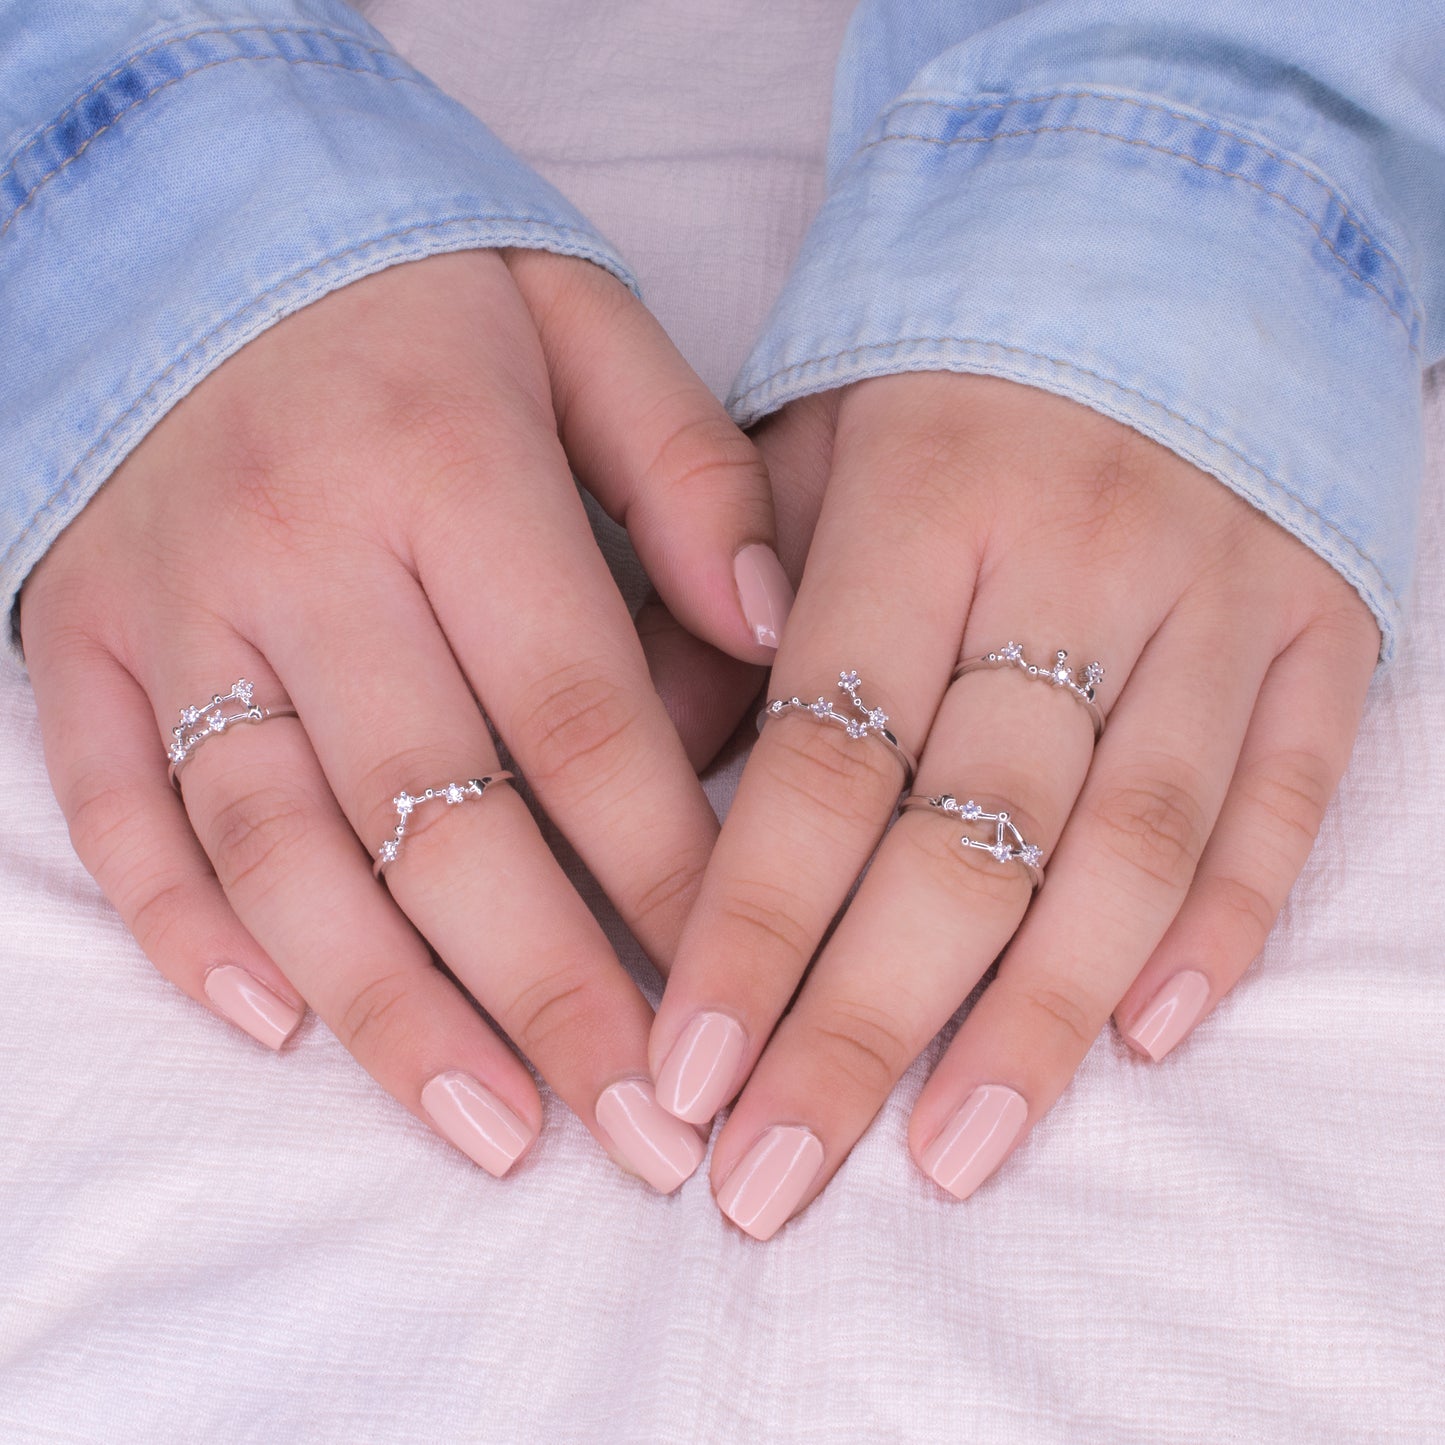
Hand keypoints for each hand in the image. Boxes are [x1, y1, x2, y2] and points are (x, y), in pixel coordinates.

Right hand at [19, 248, 792, 1190]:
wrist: (191, 207)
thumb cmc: (419, 284)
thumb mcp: (581, 325)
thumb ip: (686, 476)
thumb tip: (770, 636)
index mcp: (447, 469)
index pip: (578, 717)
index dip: (664, 873)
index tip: (736, 996)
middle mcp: (303, 554)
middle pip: (440, 819)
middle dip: (554, 994)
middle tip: (646, 1135)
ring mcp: (174, 605)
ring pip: (278, 850)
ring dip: (389, 1012)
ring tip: (494, 1134)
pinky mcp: (80, 635)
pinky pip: (112, 807)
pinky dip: (184, 929)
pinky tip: (275, 1029)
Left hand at [646, 372, 1379, 1237]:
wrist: (1165, 229)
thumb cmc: (946, 367)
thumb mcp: (802, 445)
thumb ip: (717, 610)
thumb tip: (636, 786)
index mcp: (927, 508)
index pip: (827, 761)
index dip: (751, 927)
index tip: (684, 1073)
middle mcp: (1078, 561)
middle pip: (964, 838)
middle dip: (861, 1025)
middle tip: (774, 1178)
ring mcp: (1219, 597)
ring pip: (1127, 846)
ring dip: (1036, 1022)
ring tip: (948, 1160)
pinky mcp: (1323, 626)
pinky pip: (1283, 794)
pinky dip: (1224, 923)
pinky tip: (1149, 1038)